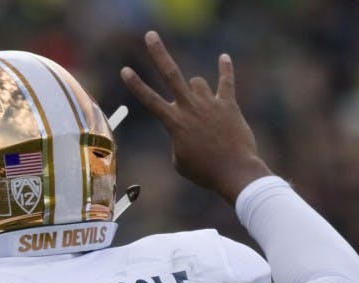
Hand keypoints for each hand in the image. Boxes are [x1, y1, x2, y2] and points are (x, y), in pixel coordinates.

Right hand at [121, 31, 271, 203]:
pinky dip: (225, 70)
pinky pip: (226, 82)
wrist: (234, 171)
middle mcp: (190, 108)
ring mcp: (209, 104)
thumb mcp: (180, 161)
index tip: (125, 70)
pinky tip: (223, 58)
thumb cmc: (204, 171)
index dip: (135, 85)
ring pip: (196, 83)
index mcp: (174, 123)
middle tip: (151, 35)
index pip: (149, 100)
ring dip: (194, 90)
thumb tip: (187, 127)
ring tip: (202, 110)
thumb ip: (178, 140)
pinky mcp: (228, 105)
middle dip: (159, 53)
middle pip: (171, 74)